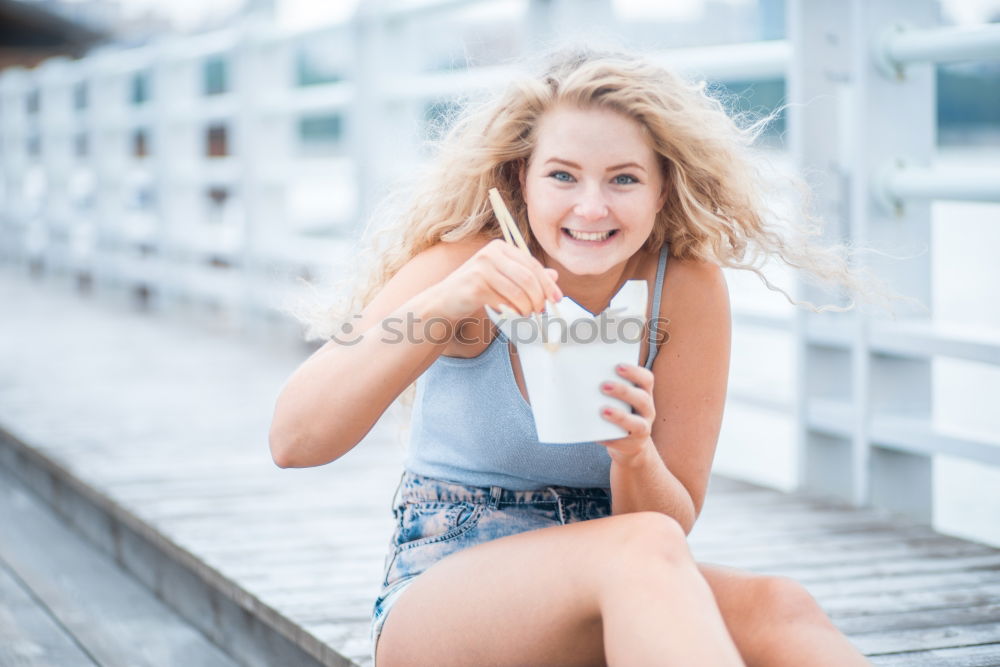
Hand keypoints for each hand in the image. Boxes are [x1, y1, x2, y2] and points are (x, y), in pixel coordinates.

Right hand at [432, 239, 562, 323]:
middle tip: (541, 311)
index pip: (532, 264)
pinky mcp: (475, 286)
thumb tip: (554, 276)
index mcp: (500, 247)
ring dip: (527, 308)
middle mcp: (491, 253)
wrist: (444, 301)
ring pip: (519, 292)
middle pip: (528, 278)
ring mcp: (481, 268)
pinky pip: (504, 302)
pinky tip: (511, 315)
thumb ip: (527, 275)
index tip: (557, 298)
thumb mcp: (504, 278)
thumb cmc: (477, 289)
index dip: (547, 283)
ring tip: (526, 315)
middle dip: (539, 298)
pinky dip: (513, 312)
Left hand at [597, 363, 655, 463]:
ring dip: (620, 416)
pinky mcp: (632, 445)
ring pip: (637, 424)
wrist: (628, 444)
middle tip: (603, 386)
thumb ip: (609, 386)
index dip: (635, 372)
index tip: (618, 366)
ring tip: (603, 411)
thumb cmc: (619, 412)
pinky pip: (622, 442)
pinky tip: (597, 435)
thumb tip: (580, 373)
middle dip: (623, 391)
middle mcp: (647, 410)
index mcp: (644, 393)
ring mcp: (643, 429)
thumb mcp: (620, 399)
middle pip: (642, 399)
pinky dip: (609, 438)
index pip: (647, 379)